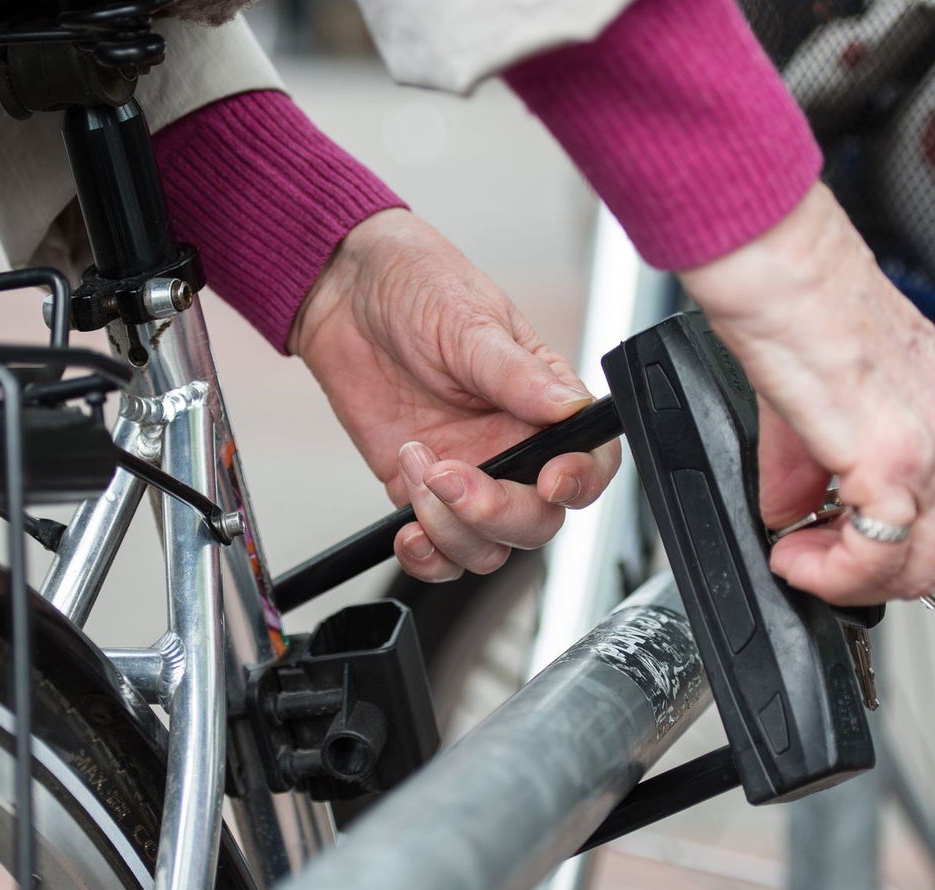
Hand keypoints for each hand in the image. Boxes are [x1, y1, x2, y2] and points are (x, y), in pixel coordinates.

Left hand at [290, 209, 620, 581]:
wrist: (343, 294)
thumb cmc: (417, 287)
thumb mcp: (470, 321)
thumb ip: (517, 373)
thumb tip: (569, 405)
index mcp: (545, 403)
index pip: (591, 460)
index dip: (580, 482)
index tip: (548, 481)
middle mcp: (514, 447)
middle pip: (538, 519)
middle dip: (496, 513)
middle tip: (449, 475)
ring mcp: (470, 475)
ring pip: (488, 546)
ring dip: (452, 530)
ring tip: (415, 467)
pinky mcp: (422, 492)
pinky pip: (440, 553)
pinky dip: (427, 557)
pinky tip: (407, 529)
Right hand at [679, 185, 934, 605]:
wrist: (778, 265)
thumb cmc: (792, 300)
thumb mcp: (807, 399)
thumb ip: (805, 465)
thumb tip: (789, 511)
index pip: (934, 512)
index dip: (871, 545)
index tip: (814, 541)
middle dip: (865, 577)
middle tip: (807, 561)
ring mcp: (930, 445)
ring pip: (918, 565)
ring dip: (846, 578)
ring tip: (795, 556)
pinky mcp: (893, 458)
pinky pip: (878, 554)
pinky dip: (833, 572)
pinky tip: (793, 554)